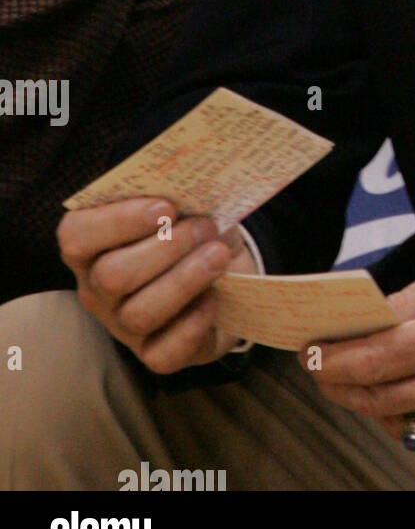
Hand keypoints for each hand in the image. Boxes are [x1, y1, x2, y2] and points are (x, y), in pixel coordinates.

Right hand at [58, 198, 257, 373]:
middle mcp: (98, 289)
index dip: (119, 221)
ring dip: (187, 279)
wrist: (224, 262)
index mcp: (92, 245)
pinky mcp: (156, 354)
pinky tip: (215, 298)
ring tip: (218, 254)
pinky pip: (163, 353)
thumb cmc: (192, 224)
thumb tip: (186, 175)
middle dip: (167, 248)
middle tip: (205, 228)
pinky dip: (193, 325)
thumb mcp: (182, 199)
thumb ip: (172, 186)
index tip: (166, 206)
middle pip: (113, 277)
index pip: (76, 236)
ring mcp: (123, 326)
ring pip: (140, 313)